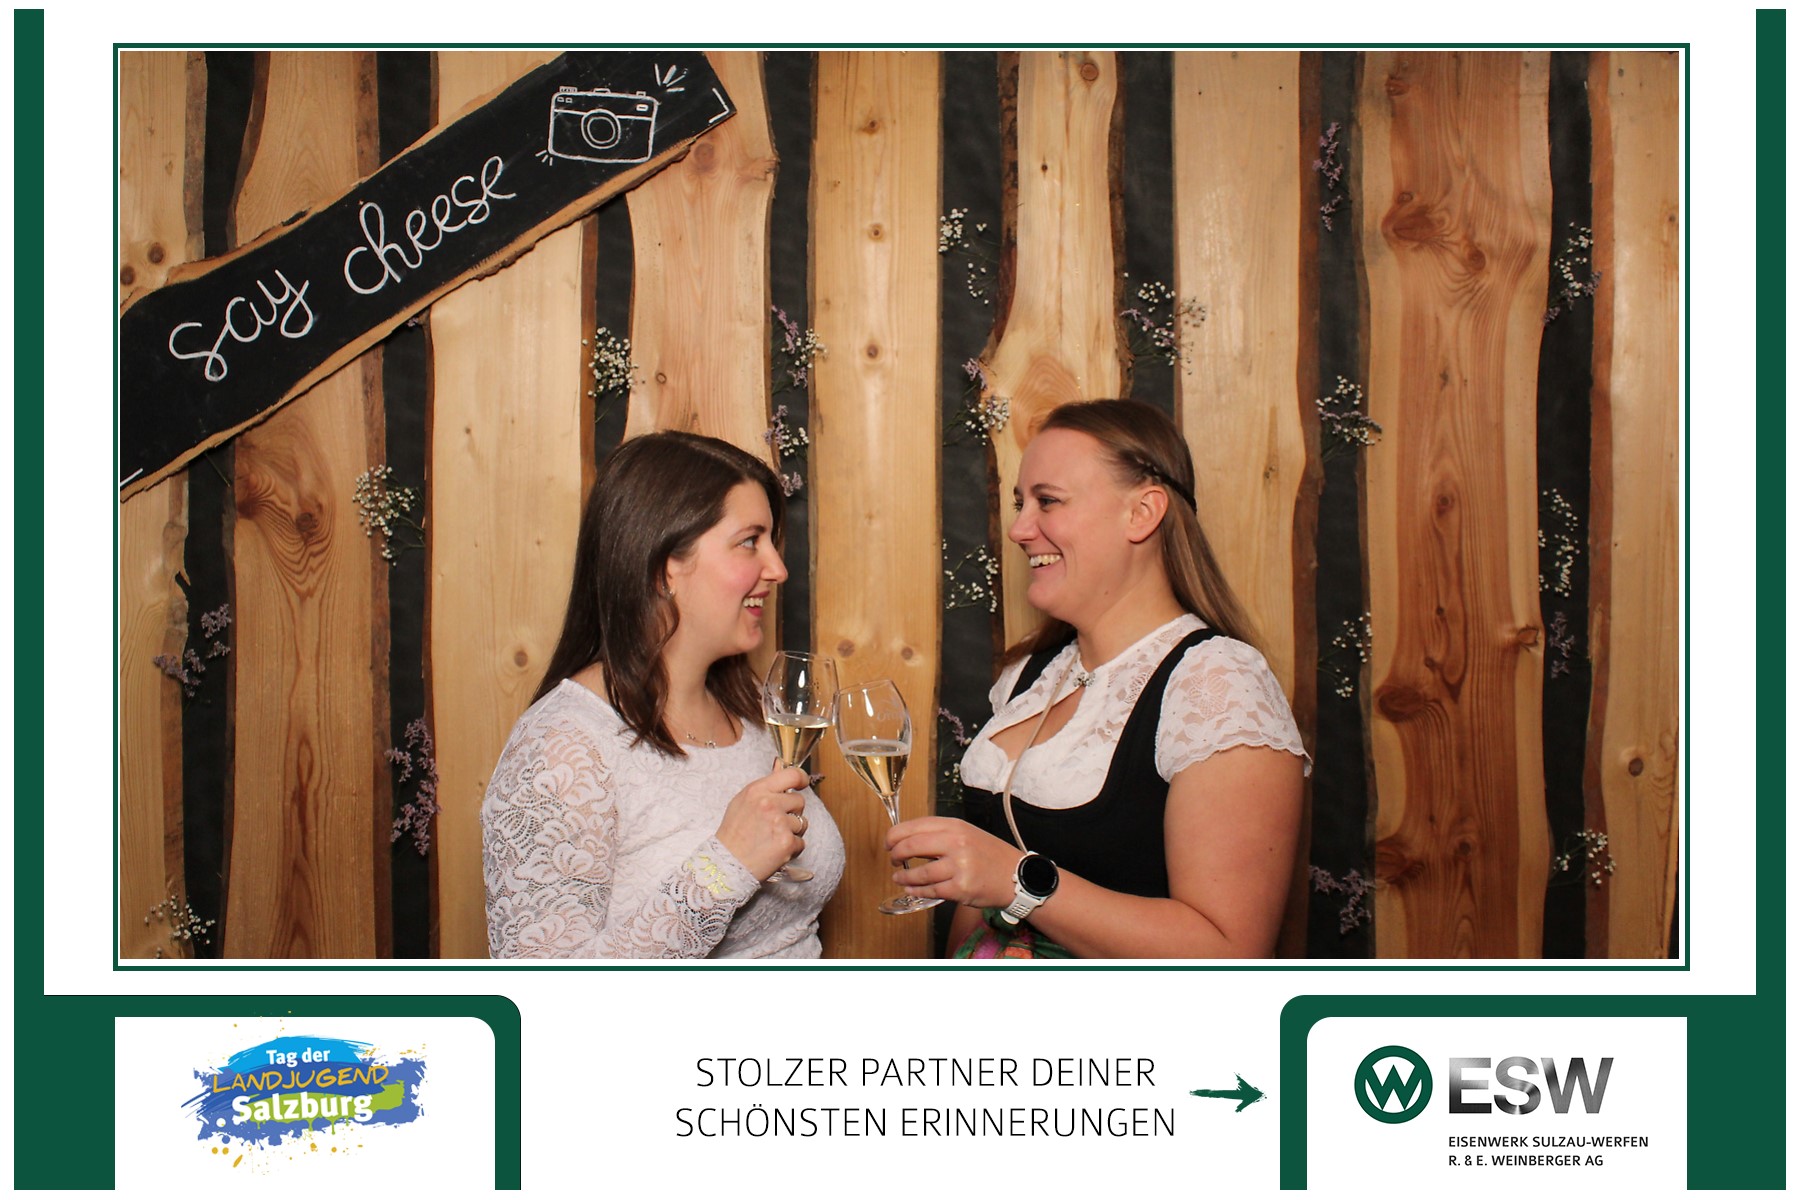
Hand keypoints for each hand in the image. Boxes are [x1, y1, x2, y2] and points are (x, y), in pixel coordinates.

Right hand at [716, 763, 812, 880]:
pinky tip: (774, 850)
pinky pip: (800, 842)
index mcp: (757, 790)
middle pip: (800, 801)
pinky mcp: (786, 842)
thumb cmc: (733, 833)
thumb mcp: (743, 801)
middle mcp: (769, 804)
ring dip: (791, 832)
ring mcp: (779, 823)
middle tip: (773, 823)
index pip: (792, 775)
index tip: (802, 784)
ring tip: (771, 838)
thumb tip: (780, 765)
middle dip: (791, 812)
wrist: (726, 863)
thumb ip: (765, 785)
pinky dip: (790, 848)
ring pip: (802, 823)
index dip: (801, 779)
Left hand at [884, 817, 1020, 907]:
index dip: (895, 835)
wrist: (1017, 876)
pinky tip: (912, 889)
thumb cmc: (990, 855)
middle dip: (896, 854)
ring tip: (899, 877)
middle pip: (911, 846)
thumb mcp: (967, 834)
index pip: (915, 826)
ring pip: (919, 873)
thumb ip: (940, 835)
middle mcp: (956, 843)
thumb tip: (908, 840)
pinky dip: (917, 891)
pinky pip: (930, 890)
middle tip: (894, 860)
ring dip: (904, 877)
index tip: (889, 842)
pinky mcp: (960, 888)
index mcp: (955, 826)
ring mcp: (959, 866)